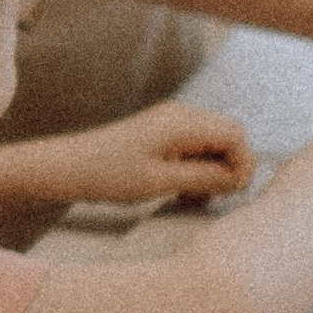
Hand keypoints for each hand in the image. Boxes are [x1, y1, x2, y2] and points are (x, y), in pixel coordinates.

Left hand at [70, 101, 253, 203]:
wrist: (71, 166)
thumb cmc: (110, 174)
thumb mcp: (162, 182)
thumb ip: (205, 177)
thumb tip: (238, 178)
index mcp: (182, 122)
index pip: (235, 134)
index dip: (242, 164)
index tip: (231, 192)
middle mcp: (180, 115)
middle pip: (227, 135)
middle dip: (229, 167)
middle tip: (214, 197)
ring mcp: (171, 121)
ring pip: (213, 142)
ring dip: (212, 169)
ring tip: (194, 197)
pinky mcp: (162, 131)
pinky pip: (195, 146)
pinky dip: (197, 167)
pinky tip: (182, 190)